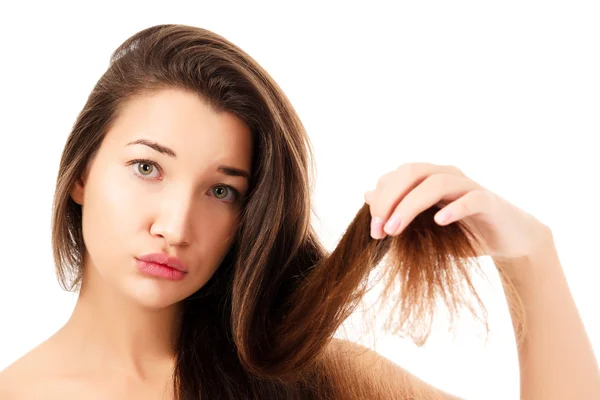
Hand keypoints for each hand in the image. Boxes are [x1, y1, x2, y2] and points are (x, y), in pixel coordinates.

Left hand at [363, 162, 550, 260]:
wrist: (506, 241)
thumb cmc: (460, 232)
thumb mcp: (423, 226)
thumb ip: (397, 210)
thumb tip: (367, 195)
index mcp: (428, 178)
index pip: (395, 177)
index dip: (379, 200)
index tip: (372, 230)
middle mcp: (446, 175)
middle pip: (411, 172)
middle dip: (389, 199)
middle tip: (380, 230)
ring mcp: (468, 186)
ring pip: (436, 182)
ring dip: (410, 205)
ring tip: (395, 230)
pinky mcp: (489, 201)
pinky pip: (472, 198)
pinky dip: (454, 208)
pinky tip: (438, 221)